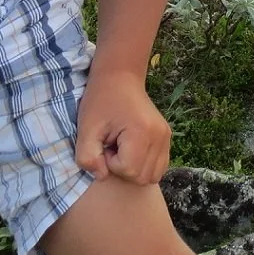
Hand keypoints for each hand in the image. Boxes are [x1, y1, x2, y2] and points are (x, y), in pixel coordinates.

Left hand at [74, 69, 171, 184]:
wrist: (120, 77)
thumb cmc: (101, 100)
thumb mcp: (86, 128)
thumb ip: (87, 157)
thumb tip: (102, 176)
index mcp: (142, 132)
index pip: (127, 170)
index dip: (110, 162)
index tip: (105, 143)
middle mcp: (160, 137)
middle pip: (141, 177)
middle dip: (122, 168)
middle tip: (111, 146)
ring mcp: (166, 138)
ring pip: (152, 176)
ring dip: (133, 169)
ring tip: (121, 148)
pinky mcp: (167, 138)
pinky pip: (158, 167)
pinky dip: (143, 166)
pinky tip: (131, 150)